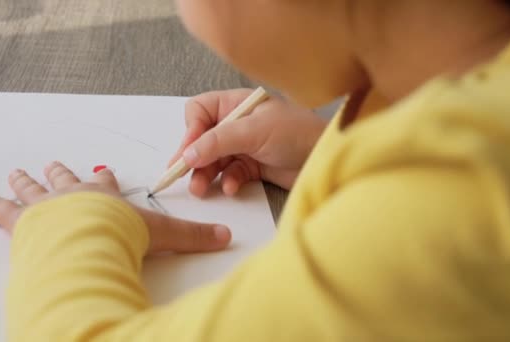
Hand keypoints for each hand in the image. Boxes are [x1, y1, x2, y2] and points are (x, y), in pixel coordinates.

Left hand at [0, 161, 230, 254]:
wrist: (89, 237)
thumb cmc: (120, 233)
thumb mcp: (163, 235)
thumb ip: (193, 236)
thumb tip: (226, 236)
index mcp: (104, 196)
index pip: (105, 184)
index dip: (104, 180)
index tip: (101, 173)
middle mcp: (74, 194)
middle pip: (65, 179)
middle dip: (59, 172)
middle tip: (52, 164)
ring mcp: (46, 204)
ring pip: (33, 188)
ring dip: (25, 181)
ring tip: (16, 172)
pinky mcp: (22, 220)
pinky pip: (2, 209)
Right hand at [170, 89, 326, 196]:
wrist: (325, 158)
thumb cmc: (296, 133)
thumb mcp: (254, 131)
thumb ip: (218, 141)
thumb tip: (187, 154)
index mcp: (236, 103)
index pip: (199, 112)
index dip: (191, 131)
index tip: (188, 152)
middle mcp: (237, 123)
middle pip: (202, 139)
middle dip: (194, 158)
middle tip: (183, 176)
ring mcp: (244, 145)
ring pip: (213, 160)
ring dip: (206, 174)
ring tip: (201, 189)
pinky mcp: (252, 166)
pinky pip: (230, 174)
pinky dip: (228, 182)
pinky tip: (232, 187)